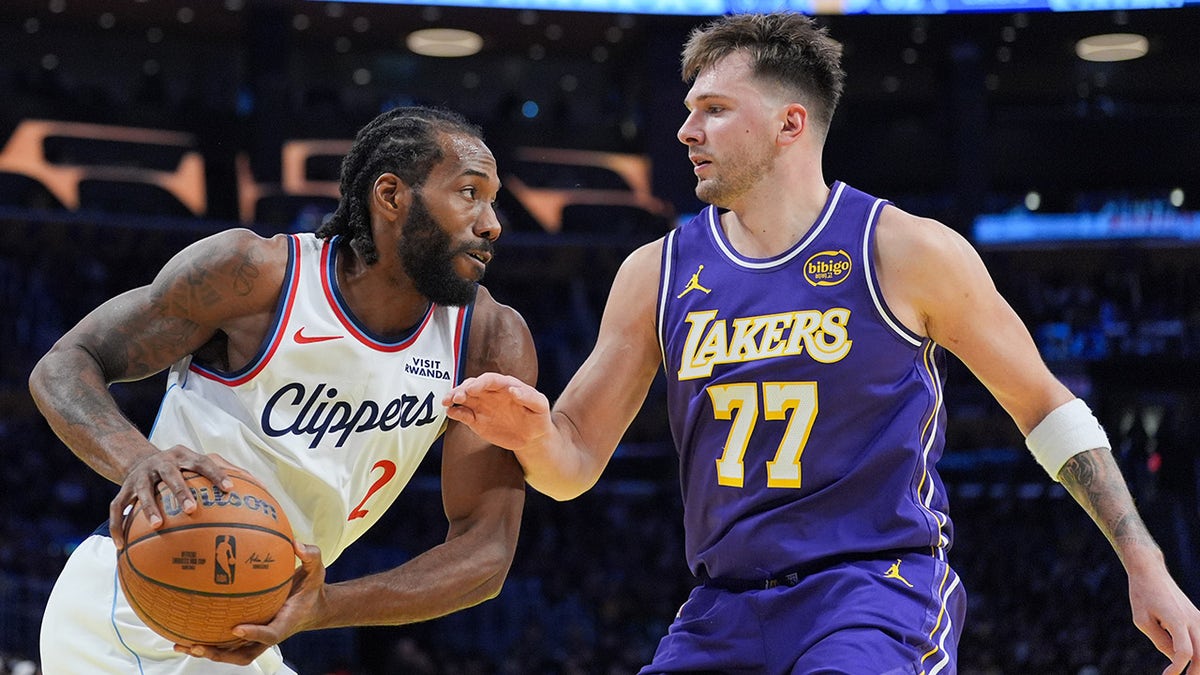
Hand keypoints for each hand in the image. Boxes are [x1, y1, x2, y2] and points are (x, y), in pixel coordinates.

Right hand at [108, 446, 237, 547]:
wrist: (140, 458)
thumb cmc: (182, 468)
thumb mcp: (200, 464)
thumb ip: (229, 473)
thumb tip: (265, 489)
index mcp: (183, 457)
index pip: (203, 462)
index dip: (216, 473)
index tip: (229, 489)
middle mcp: (161, 463)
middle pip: (171, 475)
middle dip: (181, 491)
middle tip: (193, 509)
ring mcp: (140, 476)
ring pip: (143, 491)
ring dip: (150, 508)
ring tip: (158, 526)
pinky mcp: (123, 489)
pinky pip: (117, 508)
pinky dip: (117, 526)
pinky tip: (122, 546)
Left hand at [173, 542, 324, 665]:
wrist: (311, 608)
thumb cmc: (310, 589)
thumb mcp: (316, 571)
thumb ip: (311, 557)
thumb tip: (296, 544)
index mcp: (285, 622)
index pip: (270, 634)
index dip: (254, 633)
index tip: (237, 627)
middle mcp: (268, 634)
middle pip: (242, 654)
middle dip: (219, 653)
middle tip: (199, 645)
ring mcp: (256, 637)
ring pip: (230, 653)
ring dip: (207, 652)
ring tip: (183, 645)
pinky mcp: (248, 635)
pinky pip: (226, 642)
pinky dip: (207, 640)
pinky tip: (186, 631)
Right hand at [443, 373, 551, 450]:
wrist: (533, 436)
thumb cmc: (538, 417)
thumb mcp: (540, 406)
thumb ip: (529, 396)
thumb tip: (513, 390)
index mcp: (505, 385)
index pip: (489, 380)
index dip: (479, 383)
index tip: (471, 388)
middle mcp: (490, 393)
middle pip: (472, 386)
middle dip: (462, 389)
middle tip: (455, 397)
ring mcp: (482, 406)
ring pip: (464, 398)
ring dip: (454, 398)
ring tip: (447, 402)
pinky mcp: (476, 420)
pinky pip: (463, 414)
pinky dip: (455, 413)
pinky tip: (450, 413)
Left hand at [1127, 564, 1199, 674]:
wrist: (1151, 572)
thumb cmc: (1142, 595)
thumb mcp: (1142, 620)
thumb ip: (1160, 641)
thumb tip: (1175, 660)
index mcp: (1177, 619)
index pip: (1184, 652)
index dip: (1177, 668)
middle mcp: (1193, 619)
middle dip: (1196, 672)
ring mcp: (1198, 617)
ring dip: (1199, 664)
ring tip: (1187, 672)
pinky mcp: (1198, 617)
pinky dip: (1199, 652)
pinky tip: (1192, 662)